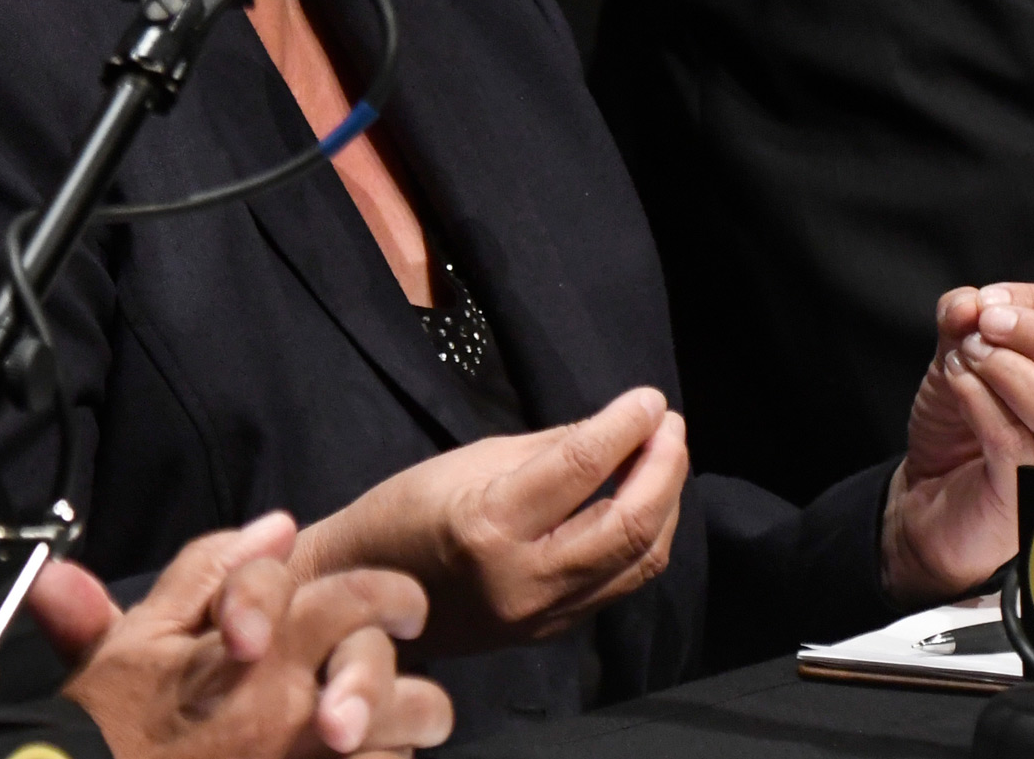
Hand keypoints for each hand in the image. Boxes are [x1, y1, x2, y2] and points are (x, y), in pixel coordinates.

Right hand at [29, 511, 453, 757]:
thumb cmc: (108, 721)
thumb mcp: (140, 633)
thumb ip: (209, 571)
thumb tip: (277, 526)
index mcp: (269, 652)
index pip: (366, 602)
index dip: (396, 598)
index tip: (403, 609)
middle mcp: (302, 715)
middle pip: (415, 699)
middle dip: (414, 697)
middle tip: (393, 696)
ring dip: (388, 751)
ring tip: (365, 747)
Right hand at [290, 386, 688, 654]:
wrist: (363, 594)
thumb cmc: (405, 510)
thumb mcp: (470, 460)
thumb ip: (552, 448)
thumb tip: (619, 427)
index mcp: (489, 525)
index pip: (581, 468)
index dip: (625, 427)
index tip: (650, 398)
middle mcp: (523, 579)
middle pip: (628, 528)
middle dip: (664, 470)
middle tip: (670, 425)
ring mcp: (540, 617)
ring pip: (637, 565)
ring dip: (664, 506)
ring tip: (665, 458)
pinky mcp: (549, 634)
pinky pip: (616, 585)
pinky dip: (642, 541)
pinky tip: (642, 504)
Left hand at [883, 283, 1033, 604]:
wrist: (926, 496)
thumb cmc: (961, 426)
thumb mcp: (960, 354)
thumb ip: (966, 321)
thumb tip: (969, 303)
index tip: (990, 300)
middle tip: (986, 324)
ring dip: (1008, 369)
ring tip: (966, 356)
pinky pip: (1016, 444)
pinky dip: (980, 402)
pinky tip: (957, 385)